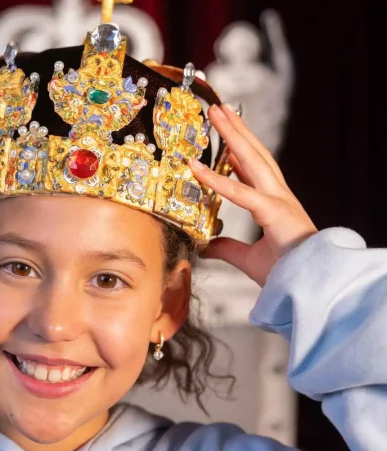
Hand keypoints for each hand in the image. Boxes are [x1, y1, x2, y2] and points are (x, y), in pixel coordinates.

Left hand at [189, 104, 316, 286]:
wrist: (309, 287)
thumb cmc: (286, 273)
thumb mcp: (248, 258)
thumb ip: (227, 248)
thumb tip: (206, 245)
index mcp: (273, 204)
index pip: (253, 171)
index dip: (238, 153)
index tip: (225, 140)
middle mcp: (277, 196)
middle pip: (254, 154)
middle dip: (236, 130)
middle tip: (218, 109)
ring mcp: (278, 200)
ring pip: (252, 160)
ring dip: (232, 135)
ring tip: (217, 114)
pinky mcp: (273, 212)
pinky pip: (240, 193)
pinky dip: (216, 180)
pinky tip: (196, 168)